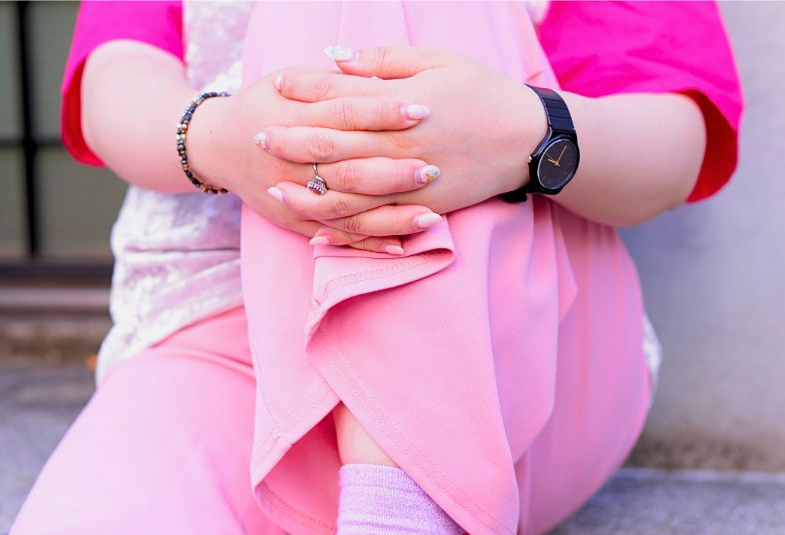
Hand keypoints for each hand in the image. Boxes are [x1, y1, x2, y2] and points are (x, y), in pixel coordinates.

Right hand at [186, 68, 447, 252]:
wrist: (216, 145)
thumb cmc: (261, 105)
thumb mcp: (287, 80)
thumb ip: (329, 82)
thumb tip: (377, 77)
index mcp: (291, 118)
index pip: (344, 114)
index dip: (383, 112)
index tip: (422, 110)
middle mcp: (290, 162)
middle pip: (347, 168)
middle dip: (392, 173)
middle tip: (434, 169)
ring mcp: (291, 196)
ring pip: (344, 211)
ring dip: (388, 217)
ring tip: (430, 217)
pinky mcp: (292, 222)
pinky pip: (333, 236)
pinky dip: (366, 243)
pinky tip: (400, 245)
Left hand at [260, 47, 549, 238]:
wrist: (528, 141)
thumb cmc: (483, 92)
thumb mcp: (438, 61)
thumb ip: (383, 62)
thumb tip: (337, 57)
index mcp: (399, 107)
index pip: (339, 97)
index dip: (304, 91)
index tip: (275, 84)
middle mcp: (397, 148)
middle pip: (331, 146)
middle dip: (290, 141)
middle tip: (256, 137)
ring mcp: (407, 184)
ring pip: (345, 193)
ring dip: (305, 191)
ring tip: (274, 188)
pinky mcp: (420, 208)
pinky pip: (373, 224)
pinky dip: (342, 227)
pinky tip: (316, 226)